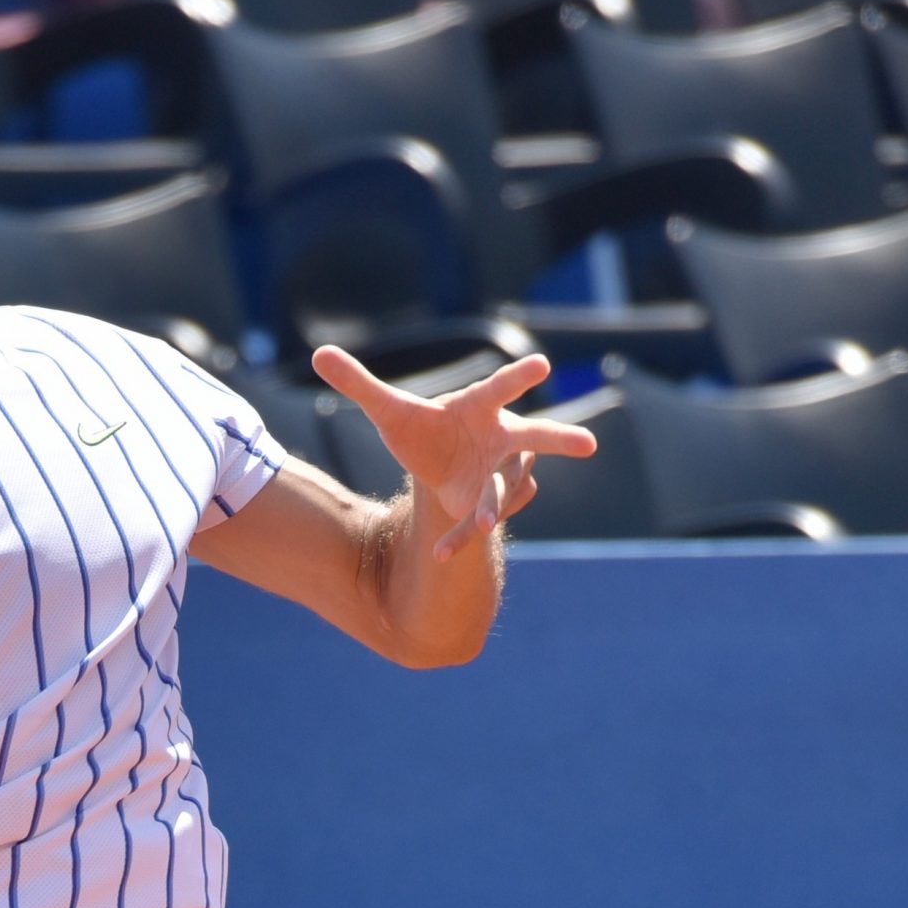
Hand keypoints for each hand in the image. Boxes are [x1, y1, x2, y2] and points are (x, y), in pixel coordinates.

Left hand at [311, 347, 599, 559]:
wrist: (437, 463)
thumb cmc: (424, 428)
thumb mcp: (388, 411)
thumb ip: (359, 383)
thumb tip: (318, 352)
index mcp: (480, 407)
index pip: (500, 388)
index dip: (518, 377)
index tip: (540, 364)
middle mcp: (502, 438)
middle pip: (535, 437)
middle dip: (560, 440)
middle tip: (589, 444)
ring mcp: (503, 473)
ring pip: (508, 488)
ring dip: (497, 504)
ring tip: (486, 521)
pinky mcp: (491, 502)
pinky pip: (481, 519)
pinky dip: (462, 535)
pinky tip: (439, 554)